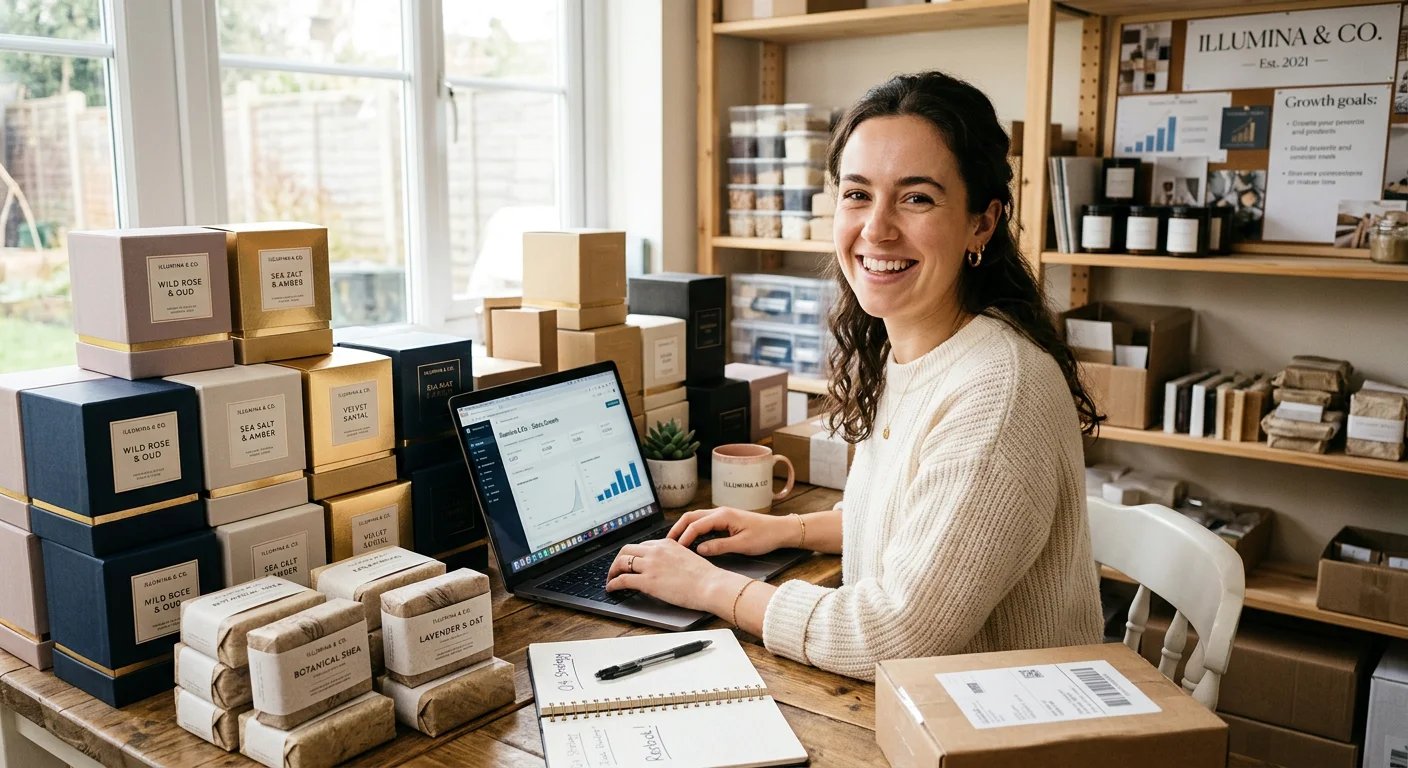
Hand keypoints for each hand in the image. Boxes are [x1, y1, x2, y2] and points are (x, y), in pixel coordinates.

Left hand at [605, 538, 745, 613]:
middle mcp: (655, 551)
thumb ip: (673, 558)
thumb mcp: (687, 558)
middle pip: (626, 550)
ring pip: (621, 563)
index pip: (642, 546)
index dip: (632, 555)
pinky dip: (613, 584)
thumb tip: (666, 567)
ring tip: (610, 580)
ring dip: (612, 572)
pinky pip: (622, 580)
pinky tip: (612, 588)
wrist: (710, 584)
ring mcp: (650, 565)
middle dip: (618, 560)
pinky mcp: (647, 581)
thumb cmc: (705, 576)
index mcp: (666, 544)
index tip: (630, 562)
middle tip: (615, 570)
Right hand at [666, 507, 799, 555]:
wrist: (781, 530)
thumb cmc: (765, 536)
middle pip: (691, 517)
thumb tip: (699, 550)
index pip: (696, 524)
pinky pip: (704, 522)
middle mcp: (720, 512)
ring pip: (697, 518)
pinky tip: (690, 540)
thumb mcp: (742, 545)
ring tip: (674, 542)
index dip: (684, 537)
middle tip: (666, 542)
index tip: (676, 549)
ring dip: (684, 528)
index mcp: (723, 515)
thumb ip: (719, 546)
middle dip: (678, 528)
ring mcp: (722, 515)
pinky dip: (693, 529)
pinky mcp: (725, 520)